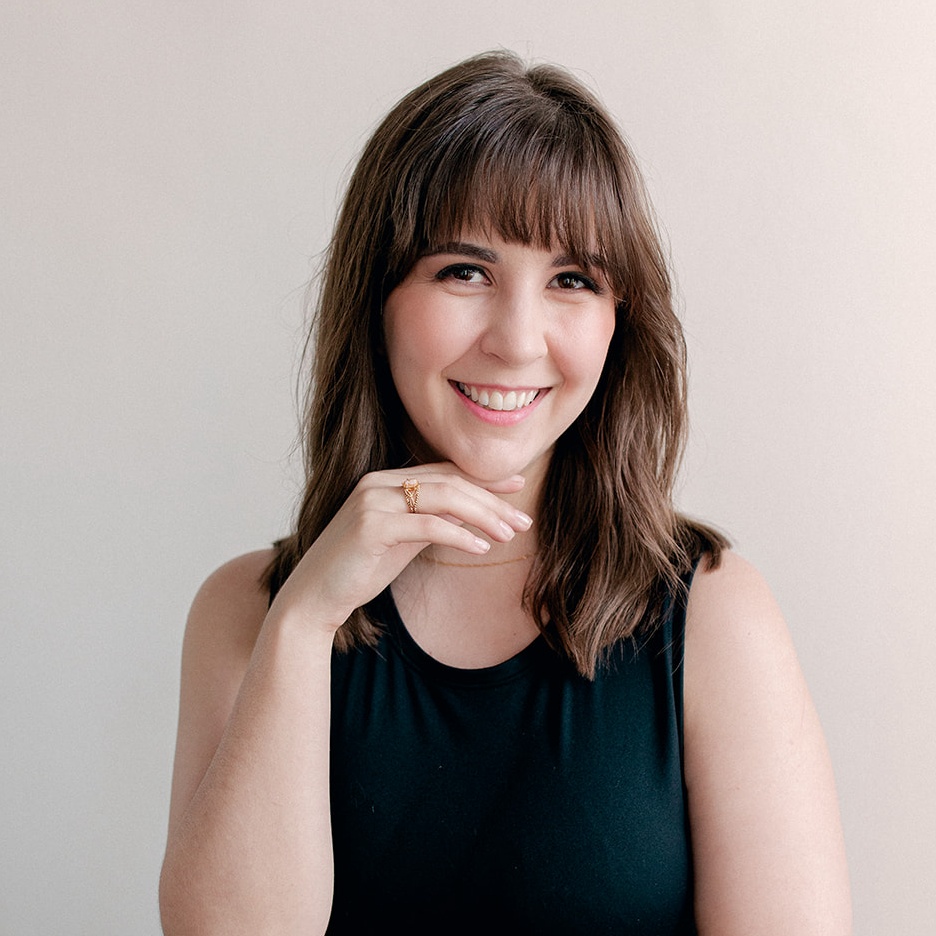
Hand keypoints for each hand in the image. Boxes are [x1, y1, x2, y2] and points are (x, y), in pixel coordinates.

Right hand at [268, 463, 531, 633]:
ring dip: (484, 514)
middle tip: (522, 520)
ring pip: (444, 497)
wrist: (313, 598)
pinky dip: (460, 534)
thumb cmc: (358, 570)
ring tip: (510, 534)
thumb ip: (431, 521)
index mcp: (385, 481)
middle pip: (450, 482)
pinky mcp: (371, 526)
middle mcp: (378, 483)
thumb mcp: (403, 540)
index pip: (445, 472)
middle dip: (492, 499)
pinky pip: (428, 525)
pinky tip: (482, 547)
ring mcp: (372, 501)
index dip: (484, 479)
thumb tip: (472, 517)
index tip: (518, 487)